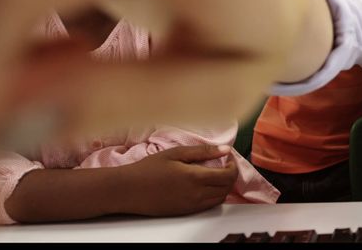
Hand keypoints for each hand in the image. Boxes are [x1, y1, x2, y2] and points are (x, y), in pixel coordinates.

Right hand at [120, 144, 238, 216]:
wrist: (128, 190)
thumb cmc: (149, 169)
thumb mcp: (176, 153)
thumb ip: (203, 151)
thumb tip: (225, 149)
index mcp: (195, 178)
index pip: (228, 176)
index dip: (233, 166)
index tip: (228, 157)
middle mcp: (196, 195)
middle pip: (227, 188)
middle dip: (230, 175)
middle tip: (224, 164)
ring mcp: (191, 206)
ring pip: (220, 198)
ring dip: (223, 186)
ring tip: (215, 174)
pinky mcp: (185, 212)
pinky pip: (208, 206)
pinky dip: (214, 195)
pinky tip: (204, 185)